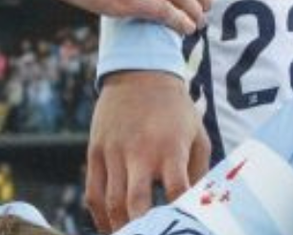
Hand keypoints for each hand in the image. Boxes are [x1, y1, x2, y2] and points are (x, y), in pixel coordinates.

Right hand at [86, 70, 209, 231]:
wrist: (139, 74)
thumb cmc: (176, 110)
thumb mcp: (197, 135)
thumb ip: (199, 172)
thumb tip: (199, 207)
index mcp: (170, 149)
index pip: (177, 191)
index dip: (180, 213)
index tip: (183, 225)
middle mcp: (140, 152)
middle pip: (136, 203)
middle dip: (142, 228)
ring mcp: (114, 153)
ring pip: (111, 203)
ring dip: (120, 227)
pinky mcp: (95, 151)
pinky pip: (93, 193)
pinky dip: (99, 216)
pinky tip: (110, 227)